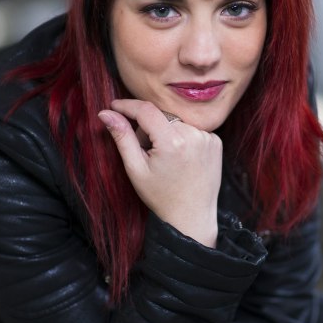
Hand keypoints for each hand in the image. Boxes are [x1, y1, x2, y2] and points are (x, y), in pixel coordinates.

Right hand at [98, 100, 221, 247]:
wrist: (192, 216)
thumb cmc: (160, 196)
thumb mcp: (135, 169)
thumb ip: (122, 137)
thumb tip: (106, 113)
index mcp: (172, 142)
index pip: (146, 110)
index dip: (127, 106)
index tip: (114, 106)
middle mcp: (194, 135)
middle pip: (161, 116)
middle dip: (148, 128)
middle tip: (147, 152)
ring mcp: (208, 138)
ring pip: (176, 122)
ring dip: (167, 132)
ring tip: (167, 159)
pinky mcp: (216, 141)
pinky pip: (192, 129)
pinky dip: (183, 138)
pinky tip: (182, 158)